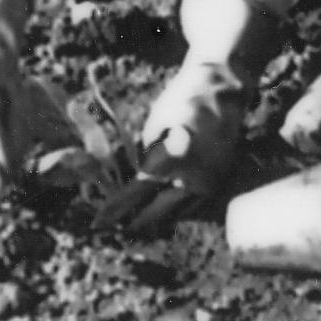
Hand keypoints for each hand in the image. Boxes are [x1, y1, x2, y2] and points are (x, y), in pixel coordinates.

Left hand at [93, 66, 244, 237]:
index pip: (137, 191)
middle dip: (135, 221)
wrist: (221, 90)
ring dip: (157, 220)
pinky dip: (178, 211)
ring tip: (136, 227)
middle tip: (117, 230)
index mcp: (173, 158)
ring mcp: (209, 180)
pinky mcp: (219, 180)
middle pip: (158, 210)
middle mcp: (194, 175)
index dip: (116, 208)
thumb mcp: (154, 127)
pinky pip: (194, 205)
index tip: (99, 222)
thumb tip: (138, 182)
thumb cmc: (181, 101)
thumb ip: (147, 158)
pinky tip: (164, 215)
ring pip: (178, 212)